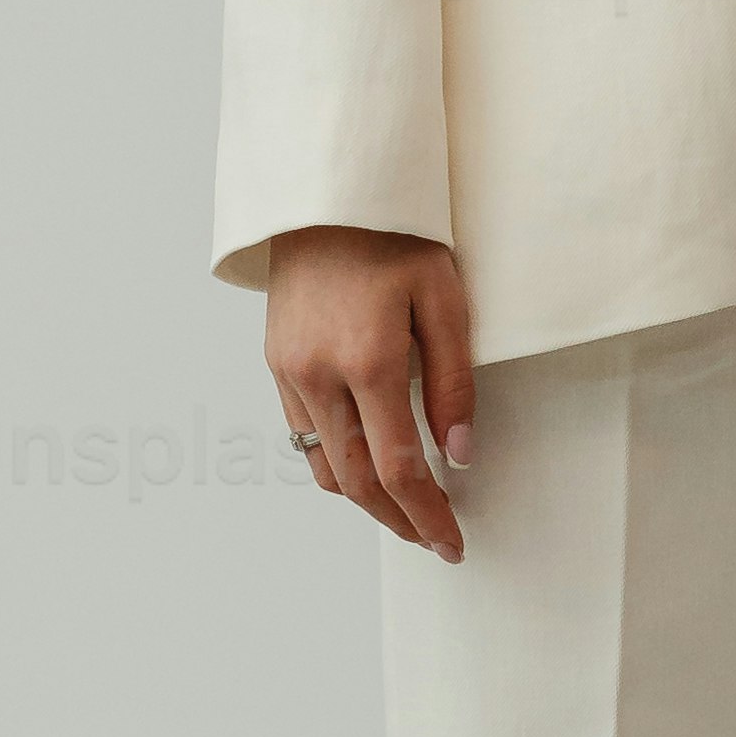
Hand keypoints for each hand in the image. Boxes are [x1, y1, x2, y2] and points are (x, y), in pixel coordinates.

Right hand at [264, 227, 476, 558]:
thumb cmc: (396, 237)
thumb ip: (454, 381)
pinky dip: (337, 463)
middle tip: (434, 540)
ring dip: (365, 500)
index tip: (451, 540)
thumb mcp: (445, 297)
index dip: (427, 513)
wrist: (326, 196)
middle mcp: (321, 374)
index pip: (398, 467)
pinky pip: (304, 436)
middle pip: (357, 481)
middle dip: (398, 521)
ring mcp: (291, 371)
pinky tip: (367, 465)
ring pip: (325, 466)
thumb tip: (458, 453)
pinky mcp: (277, 364)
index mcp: (369, 359)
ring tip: (405, 512)